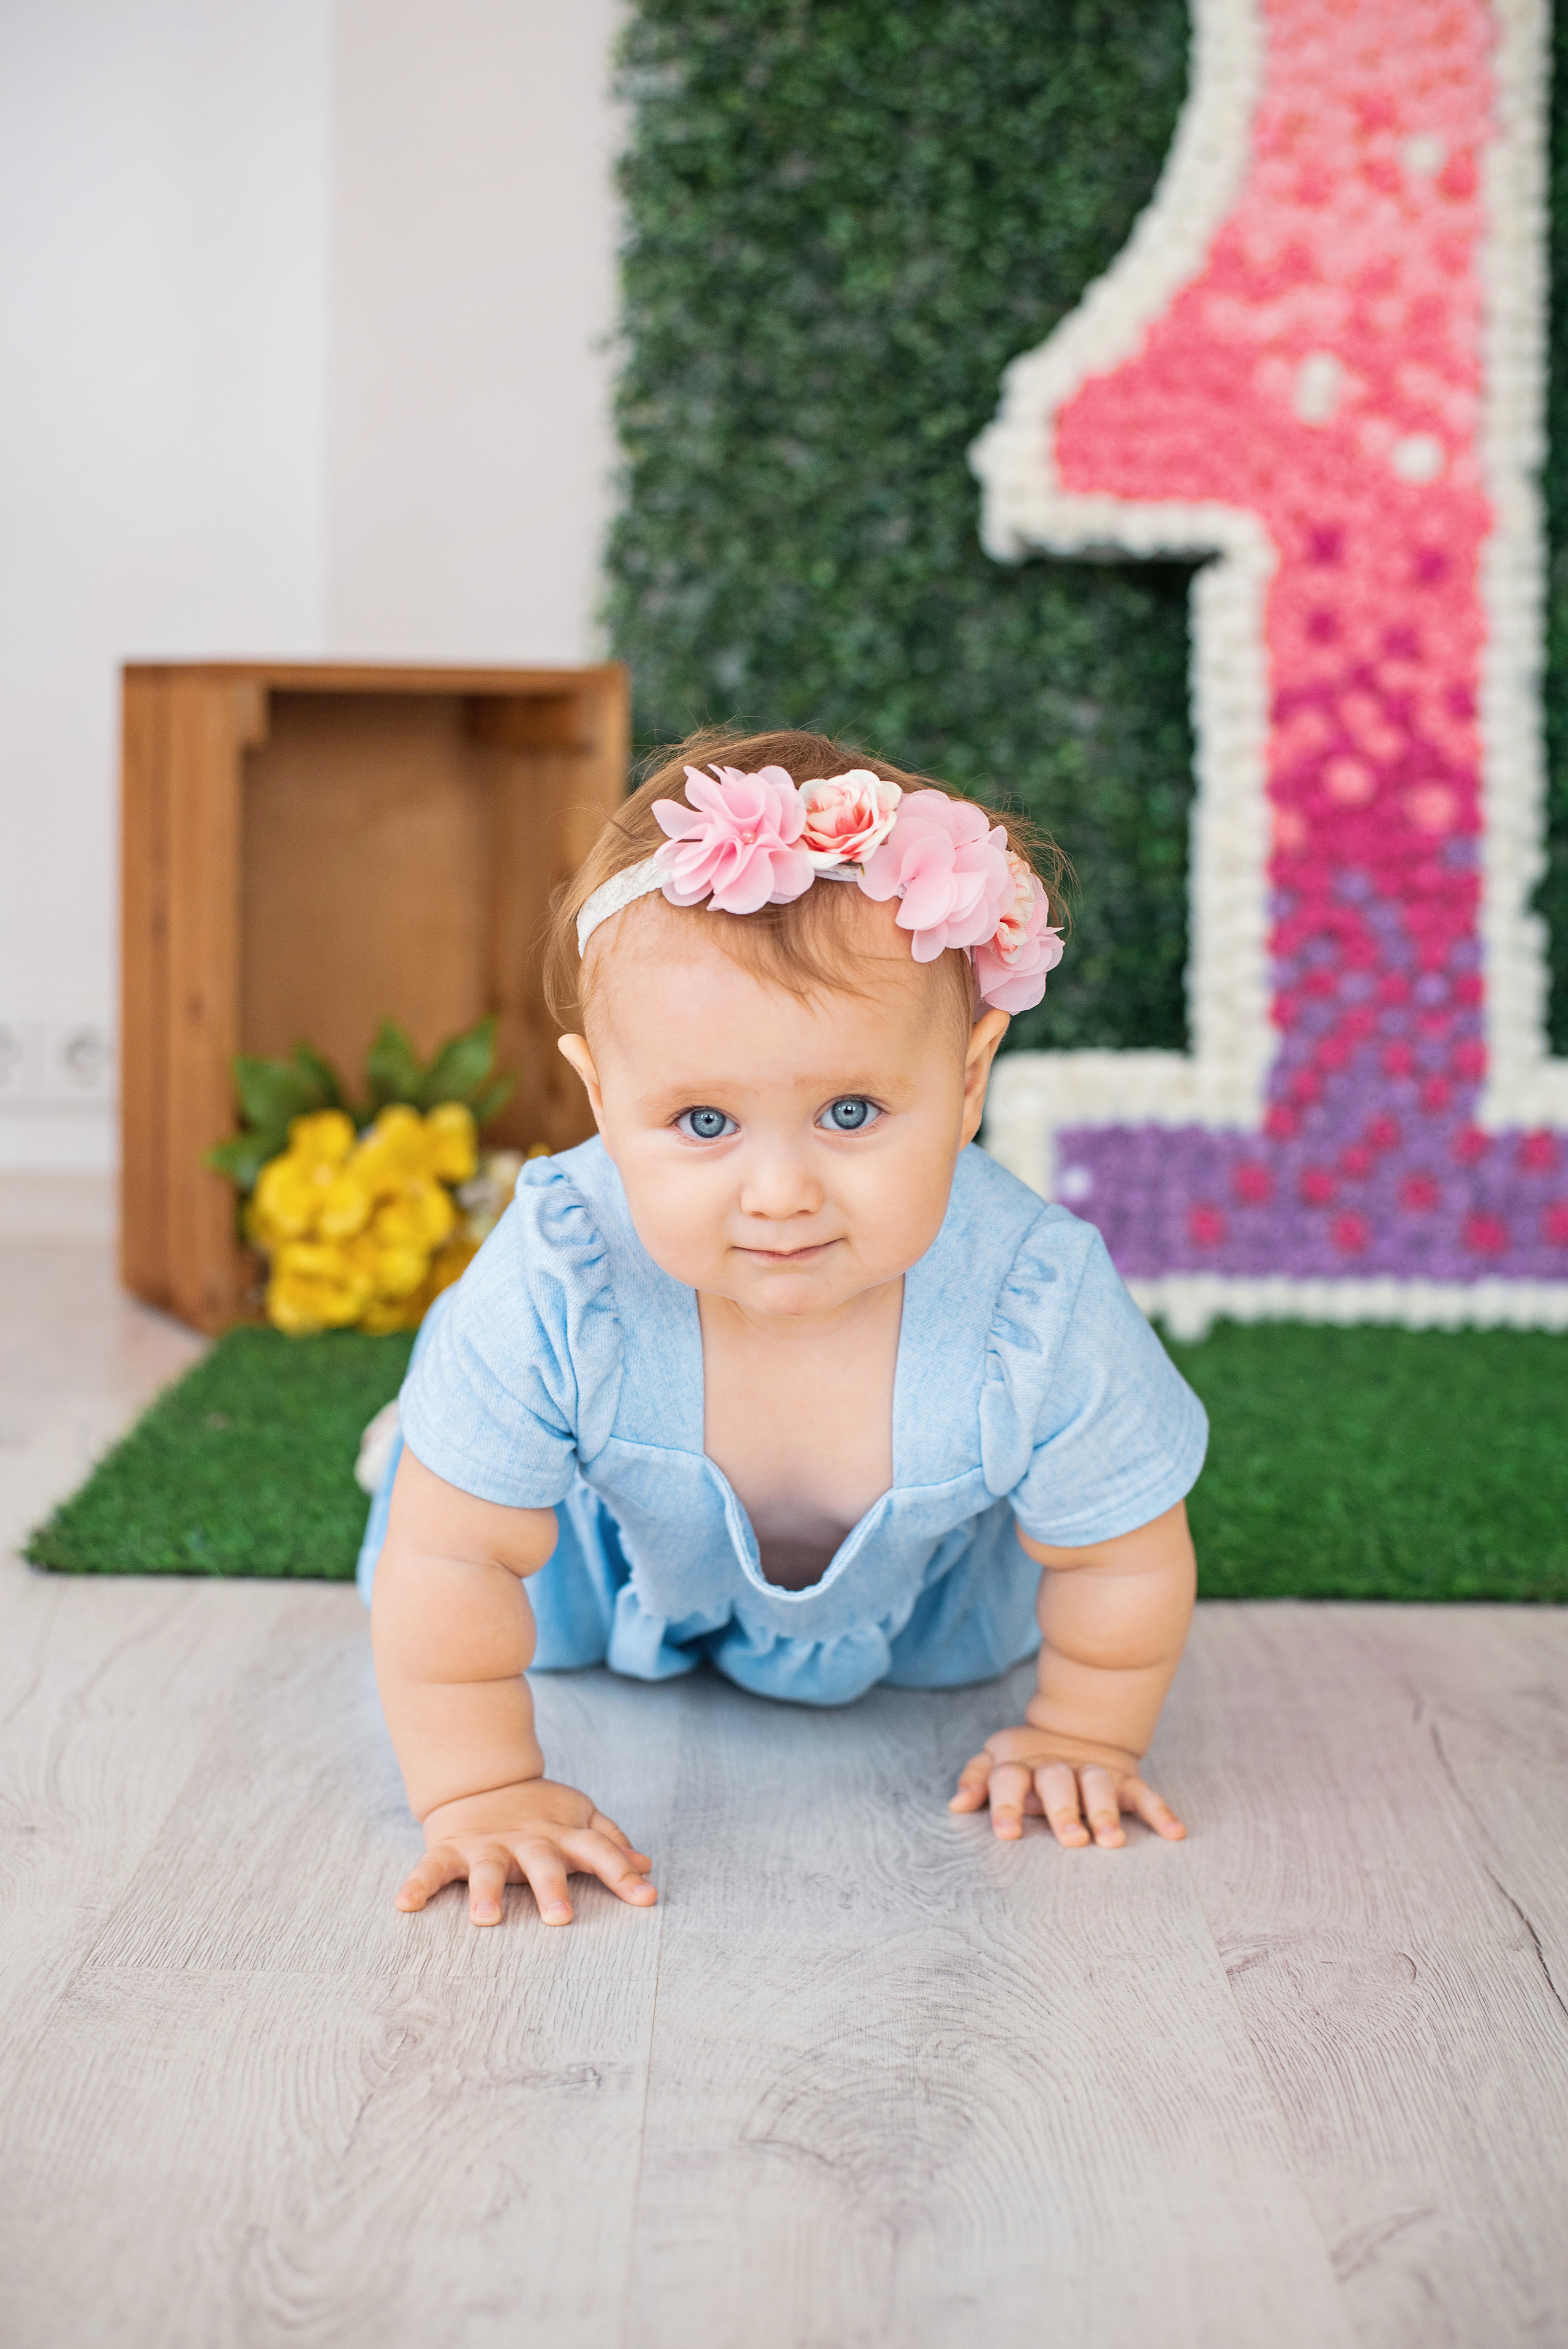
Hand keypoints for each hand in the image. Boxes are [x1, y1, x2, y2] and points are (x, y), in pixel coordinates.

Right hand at [396, 1777, 657, 1925]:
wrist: (481, 1777)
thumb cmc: (540, 1810)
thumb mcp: (579, 1818)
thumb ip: (611, 1842)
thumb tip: (648, 1866)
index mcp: (563, 1835)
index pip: (600, 1851)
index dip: (624, 1874)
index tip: (647, 1899)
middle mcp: (528, 1840)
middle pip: (543, 1863)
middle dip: (552, 1889)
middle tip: (560, 1919)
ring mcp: (488, 1844)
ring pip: (488, 1869)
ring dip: (487, 1892)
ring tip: (486, 1919)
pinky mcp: (452, 1849)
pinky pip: (432, 1868)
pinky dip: (418, 1884)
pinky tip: (405, 1904)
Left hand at [949, 1725, 1185, 1847]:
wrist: (1074, 1728)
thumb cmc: (1026, 1760)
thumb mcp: (995, 1760)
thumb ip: (976, 1780)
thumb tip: (956, 1804)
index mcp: (1020, 1763)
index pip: (1008, 1779)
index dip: (1006, 1804)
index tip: (1007, 1833)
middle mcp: (1056, 1767)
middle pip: (1057, 1783)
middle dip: (1064, 1811)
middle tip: (1071, 1839)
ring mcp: (1092, 1771)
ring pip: (1099, 1786)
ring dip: (1106, 1812)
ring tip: (1111, 1841)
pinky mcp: (1123, 1778)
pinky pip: (1144, 1793)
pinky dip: (1160, 1811)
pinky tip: (1174, 1832)